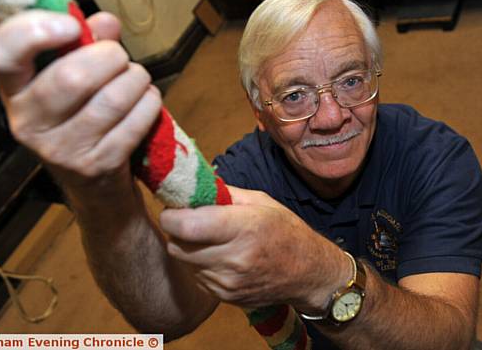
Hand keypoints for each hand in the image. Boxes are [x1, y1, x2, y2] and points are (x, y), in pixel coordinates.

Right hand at [0, 11, 161, 192]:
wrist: (94, 186)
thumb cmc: (82, 119)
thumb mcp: (73, 80)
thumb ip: (86, 45)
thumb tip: (106, 24)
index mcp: (15, 93)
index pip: (2, 55)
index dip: (34, 32)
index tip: (70, 27)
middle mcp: (29, 124)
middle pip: (72, 78)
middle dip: (110, 57)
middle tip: (120, 59)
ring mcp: (62, 150)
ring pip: (111, 100)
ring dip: (135, 80)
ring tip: (138, 79)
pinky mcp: (97, 166)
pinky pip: (134, 123)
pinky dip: (148, 103)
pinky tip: (147, 99)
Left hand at [159, 186, 350, 311]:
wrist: (309, 273)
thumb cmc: (287, 232)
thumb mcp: (261, 202)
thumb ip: (224, 193)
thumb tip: (194, 185)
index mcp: (244, 228)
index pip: (185, 226)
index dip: (171, 214)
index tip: (175, 207)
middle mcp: (233, 258)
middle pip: (177, 244)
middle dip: (177, 229)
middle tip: (189, 219)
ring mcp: (227, 282)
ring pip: (183, 261)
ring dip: (187, 246)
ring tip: (208, 237)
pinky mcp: (224, 296)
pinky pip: (195, 275)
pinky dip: (198, 263)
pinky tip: (218, 254)